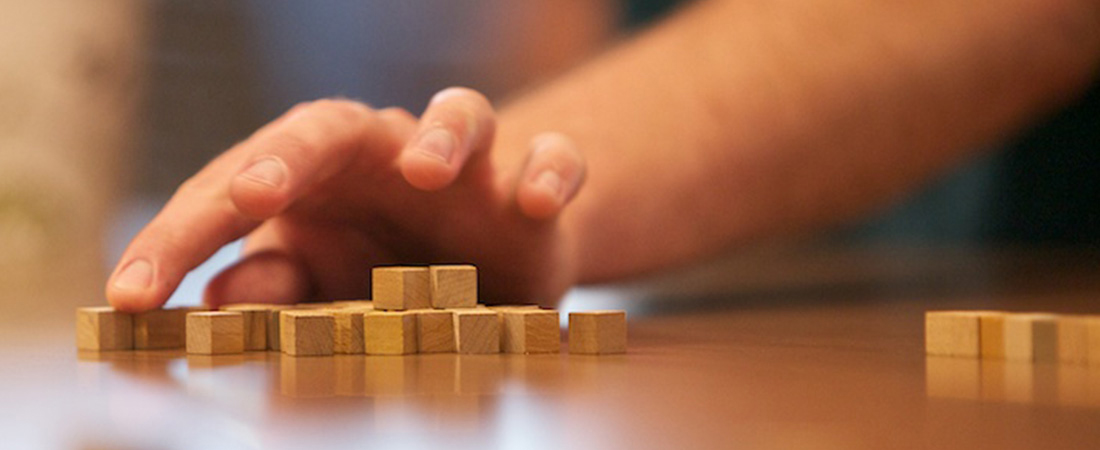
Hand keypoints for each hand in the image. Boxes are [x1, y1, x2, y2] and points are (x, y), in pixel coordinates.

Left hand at [106, 87, 586, 310]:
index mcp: (315, 177)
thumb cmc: (389, 271)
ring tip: (426, 171)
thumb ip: (276, 284)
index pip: (234, 186)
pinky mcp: (530, 189)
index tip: (135, 294)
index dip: (180, 236)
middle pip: (331, 125)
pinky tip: (533, 200)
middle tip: (253, 197)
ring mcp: (466, 167)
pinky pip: (551, 157)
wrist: (492, 264)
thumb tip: (219, 298)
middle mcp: (384, 154)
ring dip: (443, 137)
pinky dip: (548, 171)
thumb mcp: (326, 285)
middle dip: (290, 156)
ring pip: (460, 114)